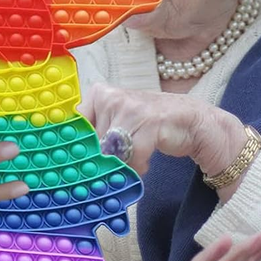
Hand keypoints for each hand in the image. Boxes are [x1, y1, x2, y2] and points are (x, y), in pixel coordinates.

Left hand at [81, 83, 247, 196]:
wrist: (189, 121)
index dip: (74, 147)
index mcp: (98, 94)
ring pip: (111, 150)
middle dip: (104, 160)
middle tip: (116, 165)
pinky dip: (138, 164)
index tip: (74, 165)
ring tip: (135, 159)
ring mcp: (129, 105)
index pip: (74, 124)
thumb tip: (71, 163)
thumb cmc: (147, 126)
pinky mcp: (148, 120)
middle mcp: (110, 95)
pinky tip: (146, 160)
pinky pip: (133, 154)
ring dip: (124, 163)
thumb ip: (94, 137)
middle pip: (92, 142)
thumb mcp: (116, 126)